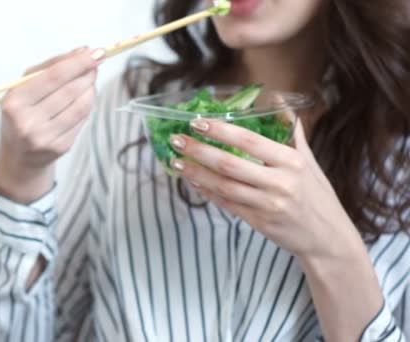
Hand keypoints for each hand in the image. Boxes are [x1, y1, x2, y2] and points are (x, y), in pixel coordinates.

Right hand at [0, 47, 104, 202]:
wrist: (19, 154)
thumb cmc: (22, 113)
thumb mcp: (24, 86)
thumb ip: (51, 66)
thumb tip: (82, 51)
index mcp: (15, 102)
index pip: (53, 76)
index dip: (78, 63)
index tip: (96, 52)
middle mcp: (28, 122)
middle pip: (70, 90)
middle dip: (87, 73)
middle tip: (96, 62)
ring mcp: (45, 137)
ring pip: (80, 105)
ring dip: (91, 88)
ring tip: (90, 79)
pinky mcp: (61, 147)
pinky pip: (82, 120)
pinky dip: (88, 104)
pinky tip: (85, 97)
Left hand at [168, 115, 362, 259]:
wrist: (328, 239)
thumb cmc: (317, 195)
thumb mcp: (309, 161)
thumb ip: (291, 132)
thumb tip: (278, 100)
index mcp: (292, 161)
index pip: (249, 140)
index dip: (220, 131)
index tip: (197, 122)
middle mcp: (280, 182)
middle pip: (230, 164)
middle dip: (199, 150)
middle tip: (177, 140)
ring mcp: (268, 204)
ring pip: (223, 186)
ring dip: (196, 173)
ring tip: (176, 161)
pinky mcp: (258, 222)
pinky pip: (227, 204)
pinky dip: (207, 192)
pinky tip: (193, 181)